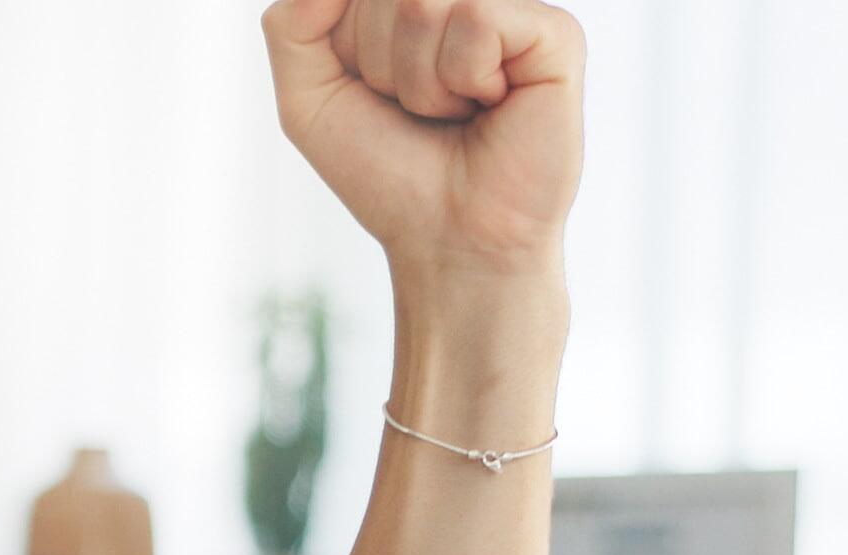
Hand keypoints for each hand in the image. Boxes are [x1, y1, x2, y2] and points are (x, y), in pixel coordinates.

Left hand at [263, 0, 580, 282]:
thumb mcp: (309, 99)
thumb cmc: (388, 170)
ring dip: (420, 82)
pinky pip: (477, 18)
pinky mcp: (555, 34)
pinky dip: (465, 78)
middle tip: (421, 111)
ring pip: (425, 3)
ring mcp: (513, 10)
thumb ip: (292, 25)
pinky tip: (490, 105)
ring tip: (455, 112)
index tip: (379, 94)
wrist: (448, 238)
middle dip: (380, 66)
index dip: (348, 50)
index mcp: (414, 4)